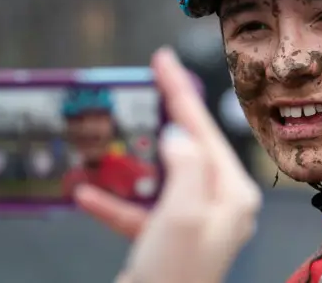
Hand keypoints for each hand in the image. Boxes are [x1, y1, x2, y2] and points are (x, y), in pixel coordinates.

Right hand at [76, 47, 261, 282]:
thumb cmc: (175, 279)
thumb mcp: (184, 212)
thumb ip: (186, 163)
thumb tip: (178, 136)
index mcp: (232, 194)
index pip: (205, 130)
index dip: (181, 92)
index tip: (163, 61)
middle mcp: (219, 205)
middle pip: (186, 148)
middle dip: (160, 120)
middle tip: (140, 88)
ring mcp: (194, 223)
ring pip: (160, 176)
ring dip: (131, 162)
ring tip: (108, 139)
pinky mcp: (168, 241)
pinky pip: (140, 211)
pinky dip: (116, 201)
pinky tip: (88, 194)